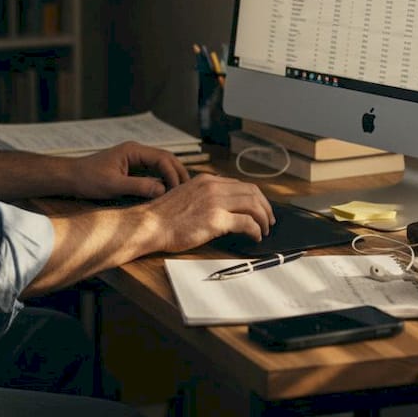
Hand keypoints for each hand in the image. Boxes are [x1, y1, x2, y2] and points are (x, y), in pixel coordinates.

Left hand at [66, 141, 189, 200]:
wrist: (70, 177)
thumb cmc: (87, 179)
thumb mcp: (113, 185)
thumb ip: (138, 187)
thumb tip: (162, 190)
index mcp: (133, 150)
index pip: (162, 158)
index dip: (173, 173)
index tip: (178, 190)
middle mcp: (136, 152)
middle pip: (166, 159)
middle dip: (178, 173)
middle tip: (189, 190)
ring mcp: (134, 159)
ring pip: (160, 165)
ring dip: (171, 176)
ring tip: (182, 193)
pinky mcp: (130, 168)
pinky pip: (152, 172)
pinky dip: (161, 180)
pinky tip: (166, 193)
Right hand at [136, 173, 274, 252]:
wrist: (149, 225)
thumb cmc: (163, 217)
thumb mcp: (186, 195)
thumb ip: (204, 196)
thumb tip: (223, 207)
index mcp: (206, 180)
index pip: (240, 184)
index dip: (255, 197)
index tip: (259, 207)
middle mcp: (213, 187)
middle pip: (252, 192)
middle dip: (265, 207)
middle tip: (268, 219)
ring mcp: (215, 202)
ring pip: (253, 205)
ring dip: (263, 218)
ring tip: (264, 229)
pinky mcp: (215, 219)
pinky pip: (246, 223)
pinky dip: (255, 230)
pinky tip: (255, 236)